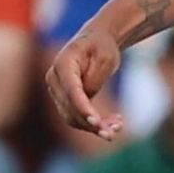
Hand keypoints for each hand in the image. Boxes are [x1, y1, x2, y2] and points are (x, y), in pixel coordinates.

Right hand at [47, 25, 124, 139]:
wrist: (96, 42)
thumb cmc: (102, 46)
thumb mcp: (106, 57)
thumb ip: (95, 78)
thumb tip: (87, 98)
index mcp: (63, 63)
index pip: (71, 90)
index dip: (82, 108)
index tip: (96, 122)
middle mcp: (55, 79)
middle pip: (69, 107)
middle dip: (91, 123)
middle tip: (115, 130)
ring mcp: (57, 91)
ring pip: (72, 117)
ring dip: (94, 127)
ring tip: (118, 127)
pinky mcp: (65, 101)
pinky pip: (77, 117)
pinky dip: (94, 124)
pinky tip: (115, 123)